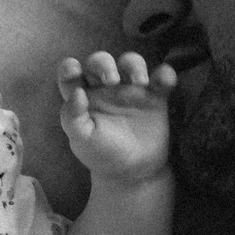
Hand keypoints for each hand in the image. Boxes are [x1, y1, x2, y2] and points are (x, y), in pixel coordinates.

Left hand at [58, 51, 175, 183]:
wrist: (133, 172)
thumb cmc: (101, 154)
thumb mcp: (82, 138)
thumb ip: (72, 116)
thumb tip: (76, 91)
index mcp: (82, 96)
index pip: (71, 73)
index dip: (69, 67)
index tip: (74, 68)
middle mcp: (104, 87)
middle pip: (101, 62)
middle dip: (104, 64)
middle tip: (112, 79)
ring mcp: (130, 90)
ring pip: (130, 62)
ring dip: (134, 64)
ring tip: (140, 81)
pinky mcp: (155, 96)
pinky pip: (162, 77)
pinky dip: (165, 73)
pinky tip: (164, 81)